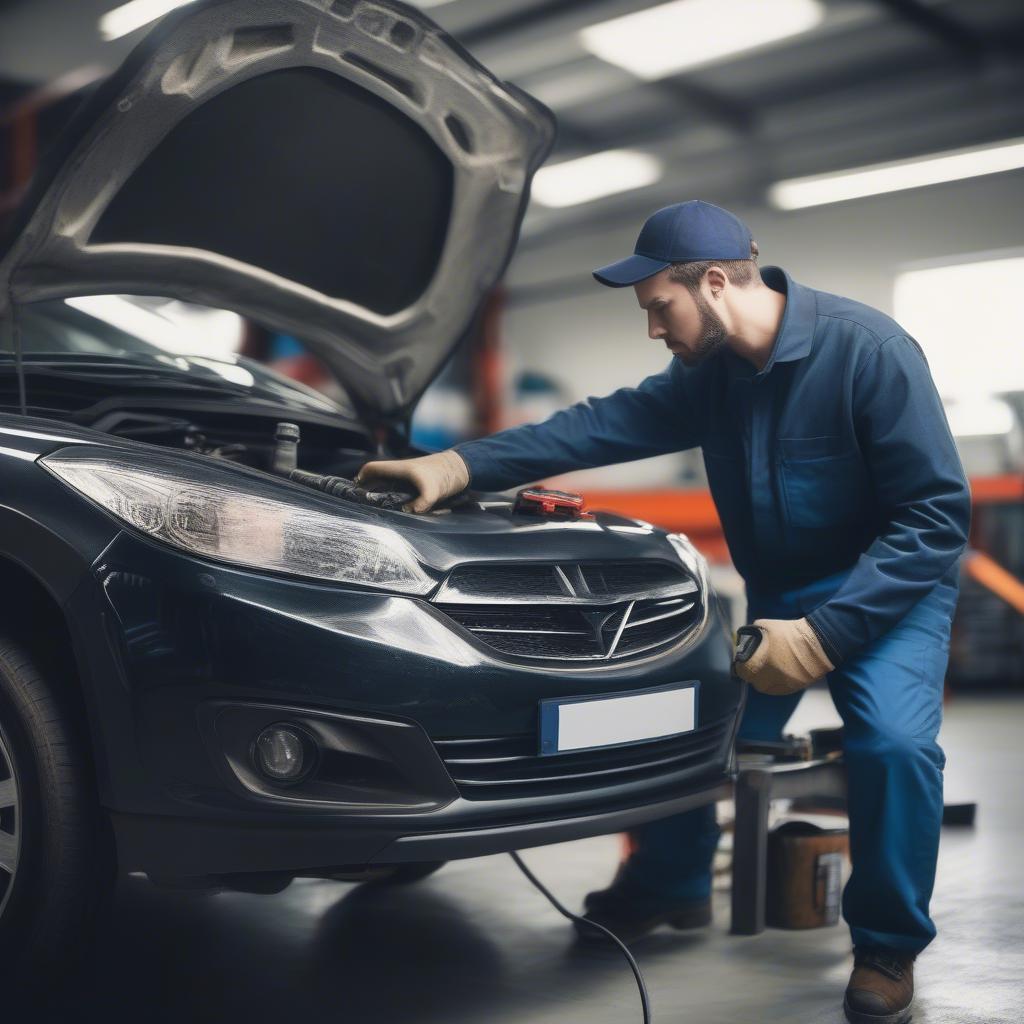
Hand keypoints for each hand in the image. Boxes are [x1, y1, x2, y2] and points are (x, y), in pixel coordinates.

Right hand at [355, 450, 469, 512]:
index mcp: (400, 468)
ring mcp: (410, 478)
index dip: (361, 477)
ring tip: (377, 508)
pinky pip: (402, 491)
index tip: (355, 488)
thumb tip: (408, 513)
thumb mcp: (433, 491)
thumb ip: (420, 504)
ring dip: (382, 494)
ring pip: (390, 486)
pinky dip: (397, 498)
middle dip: (369, 489)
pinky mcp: (418, 484)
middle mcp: (402, 472)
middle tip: (363, 503)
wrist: (464, 468)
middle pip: (378, 478)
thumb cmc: (446, 474)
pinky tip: (399, 509)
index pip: (373, 469)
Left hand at [732, 617, 833, 695]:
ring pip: (768, 688)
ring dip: (765, 681)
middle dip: (753, 674)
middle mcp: (769, 679)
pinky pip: (781, 689)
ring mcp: (784, 685)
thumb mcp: (764, 627)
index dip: (741, 666)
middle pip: (754, 682)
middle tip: (756, 665)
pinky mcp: (796, 687)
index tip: (743, 662)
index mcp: (758, 665)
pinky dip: (778, 683)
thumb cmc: (790, 632)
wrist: (818, 641)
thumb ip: (752, 635)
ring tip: (768, 669)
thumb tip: (746, 639)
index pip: (742, 672)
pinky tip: (779, 673)